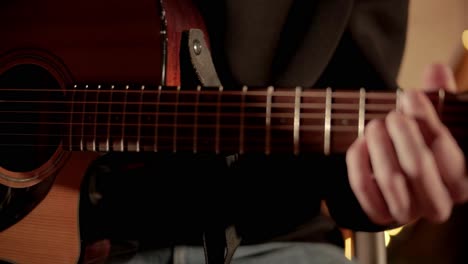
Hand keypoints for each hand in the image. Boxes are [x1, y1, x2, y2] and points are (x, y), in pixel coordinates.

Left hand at [346, 63, 467, 224]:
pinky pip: (364, 188)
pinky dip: (358, 163)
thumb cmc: (421, 144)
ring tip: (375, 125)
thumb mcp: (435, 121)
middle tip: (391, 114)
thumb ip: (438, 97)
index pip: (448, 154)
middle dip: (402, 134)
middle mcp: (438, 204)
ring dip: (379, 146)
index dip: (427, 121)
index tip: (410, 95)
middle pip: (418, 167)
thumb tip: (436, 69)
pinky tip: (359, 144)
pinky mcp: (379, 214)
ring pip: (390, 178)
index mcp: (460, 183)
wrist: (399, 173)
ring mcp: (407, 212)